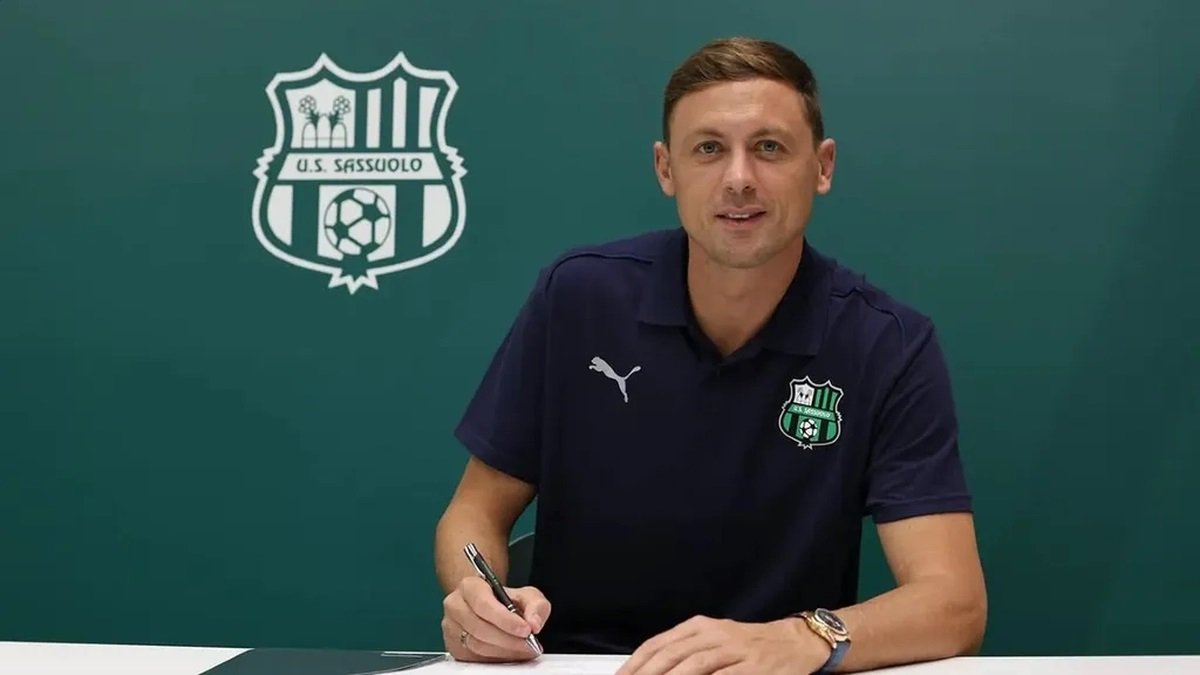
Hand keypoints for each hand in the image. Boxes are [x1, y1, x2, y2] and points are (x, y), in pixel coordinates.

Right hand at [441, 576, 549, 662]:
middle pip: (480, 628)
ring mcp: (451, 628)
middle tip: (529, 644)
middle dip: (509, 640)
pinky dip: (496, 659)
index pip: (484, 604)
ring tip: (523, 650)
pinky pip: (474, 658)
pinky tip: (509, 654)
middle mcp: (456, 606)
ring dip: (504, 651)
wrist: (488, 607)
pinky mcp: (453, 647)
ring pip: (477, 646)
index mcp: (470, 587)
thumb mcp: (525, 595)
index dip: (505, 620)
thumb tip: (534, 623)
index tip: (526, 629)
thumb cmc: (504, 600)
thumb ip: (536, 605)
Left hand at [615, 615, 829, 674]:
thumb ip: (686, 651)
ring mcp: (735, 650)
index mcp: (700, 627)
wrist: (794, 642)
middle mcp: (715, 635)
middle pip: (672, 655)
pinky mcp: (753, 667)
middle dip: (647, 673)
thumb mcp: (715, 640)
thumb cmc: (750, 644)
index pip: (659, 643)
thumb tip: (653, 668)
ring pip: (694, 665)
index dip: (637, 663)